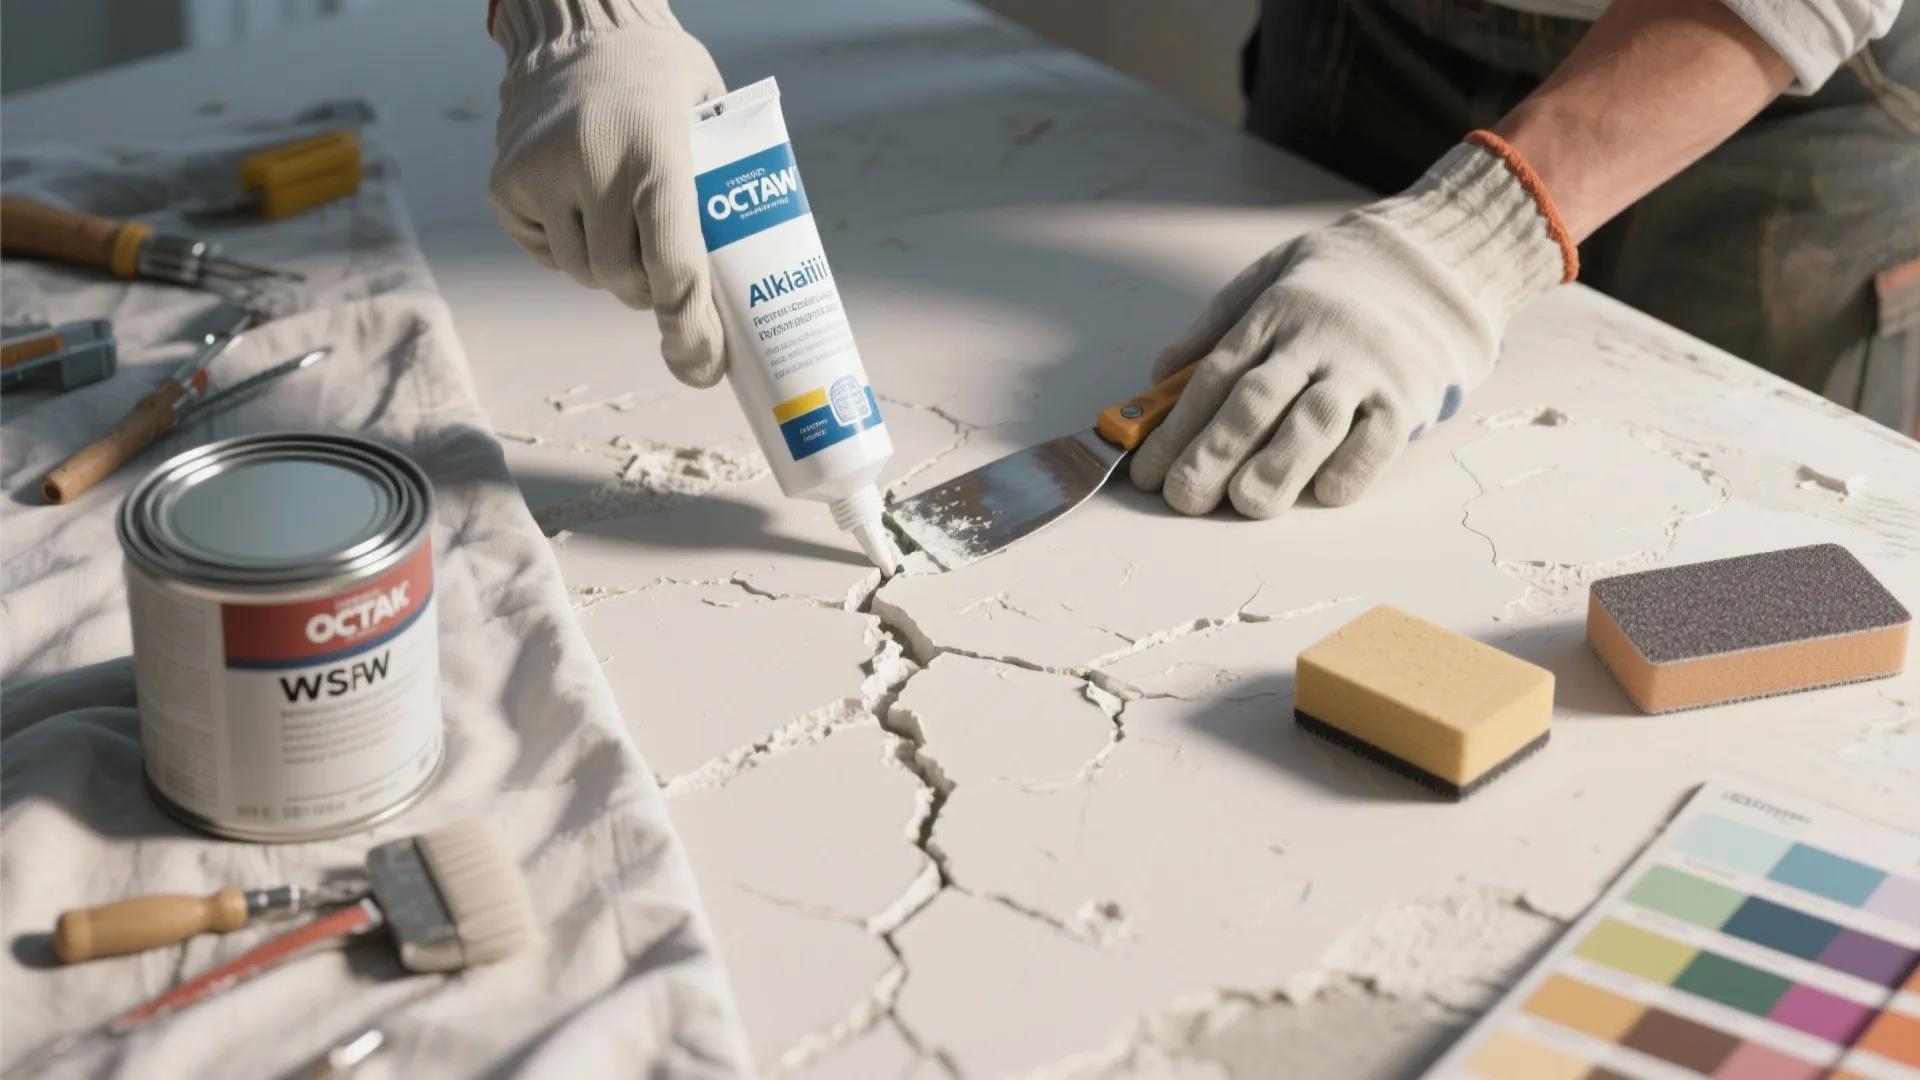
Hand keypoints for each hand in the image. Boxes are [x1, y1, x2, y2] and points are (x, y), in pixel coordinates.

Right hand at [488, 0, 728, 386]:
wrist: (581, 31)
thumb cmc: (664, 84)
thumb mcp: (711, 122)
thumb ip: (725, 197)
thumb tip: (750, 298)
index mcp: (659, 155)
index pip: (675, 269)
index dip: (691, 330)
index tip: (704, 364)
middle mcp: (595, 166)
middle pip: (626, 283)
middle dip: (649, 291)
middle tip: (664, 270)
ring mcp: (543, 175)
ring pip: (583, 274)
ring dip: (609, 270)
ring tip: (623, 222)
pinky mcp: (507, 185)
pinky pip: (544, 252)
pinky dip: (568, 246)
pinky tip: (582, 204)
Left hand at [1129, 139, 1571, 517]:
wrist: (1441, 258)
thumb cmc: (1340, 279)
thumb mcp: (1269, 275)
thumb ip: (1214, 325)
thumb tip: (1157, 377)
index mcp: (1275, 310)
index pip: (1213, 376)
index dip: (1175, 428)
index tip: (1146, 471)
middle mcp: (1317, 338)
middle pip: (1255, 403)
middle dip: (1212, 455)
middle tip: (1181, 498)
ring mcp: (1365, 367)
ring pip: (1312, 423)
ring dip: (1275, 470)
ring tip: (1244, 505)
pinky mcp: (1408, 395)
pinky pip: (1376, 441)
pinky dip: (1348, 471)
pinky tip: (1318, 494)